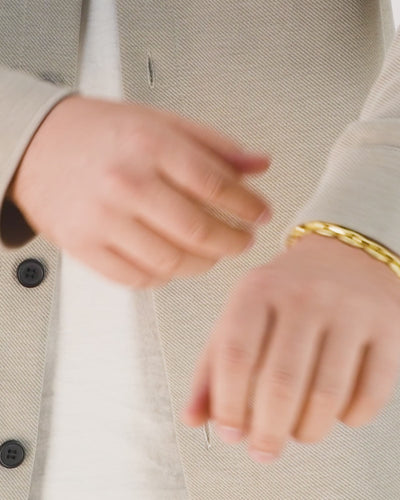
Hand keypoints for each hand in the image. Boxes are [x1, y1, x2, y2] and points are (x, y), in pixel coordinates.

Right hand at [7, 94, 271, 287]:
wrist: (39, 147)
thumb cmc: (102, 134)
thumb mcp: (161, 122)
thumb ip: (214, 145)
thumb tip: (259, 164)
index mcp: (150, 145)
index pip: (216, 185)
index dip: (248, 205)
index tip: (260, 213)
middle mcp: (127, 183)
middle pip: (199, 231)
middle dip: (233, 241)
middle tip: (243, 240)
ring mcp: (104, 219)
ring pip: (172, 261)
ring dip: (204, 263)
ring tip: (213, 253)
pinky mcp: (85, 247)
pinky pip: (138, 277)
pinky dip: (166, 275)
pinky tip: (174, 262)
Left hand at [181, 232, 399, 462]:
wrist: (343, 258)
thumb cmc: (284, 295)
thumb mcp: (239, 315)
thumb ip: (212, 366)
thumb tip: (193, 419)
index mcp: (258, 290)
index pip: (235, 355)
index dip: (228, 404)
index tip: (230, 432)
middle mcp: (304, 295)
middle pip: (281, 382)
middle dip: (268, 432)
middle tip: (263, 450)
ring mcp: (349, 309)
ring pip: (327, 394)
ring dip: (308, 431)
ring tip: (298, 432)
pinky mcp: (386, 326)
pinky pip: (371, 392)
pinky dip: (351, 418)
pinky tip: (336, 413)